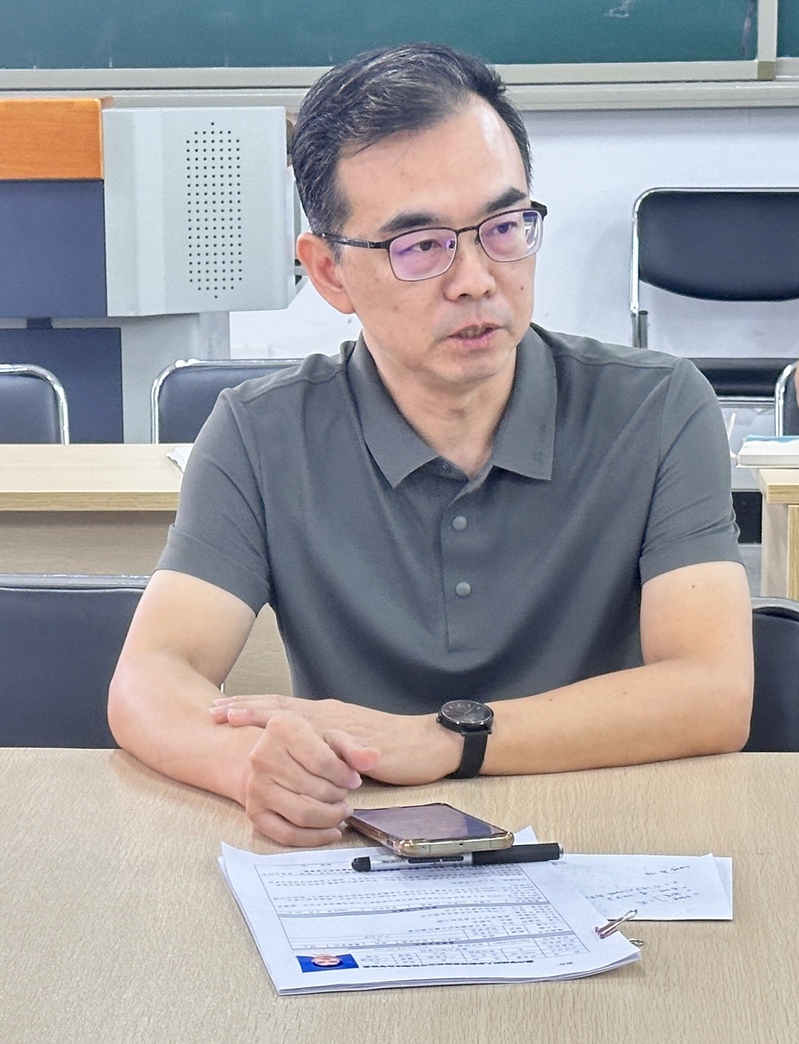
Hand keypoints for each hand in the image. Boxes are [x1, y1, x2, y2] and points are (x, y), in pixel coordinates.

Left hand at [211, 694, 461, 785]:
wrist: (427, 745)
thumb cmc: (393, 748)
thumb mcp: (352, 745)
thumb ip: (328, 747)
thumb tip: (302, 758)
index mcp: (326, 716)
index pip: (282, 710)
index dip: (251, 709)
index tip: (221, 709)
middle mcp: (328, 715)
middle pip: (279, 709)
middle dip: (244, 708)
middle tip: (213, 709)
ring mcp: (338, 725)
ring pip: (291, 717)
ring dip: (259, 715)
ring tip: (232, 715)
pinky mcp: (351, 740)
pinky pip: (316, 737)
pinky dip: (293, 736)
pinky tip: (277, 736)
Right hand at [243, 711, 379, 846]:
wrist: (269, 755)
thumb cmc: (304, 745)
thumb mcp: (330, 738)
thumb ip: (354, 749)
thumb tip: (373, 758)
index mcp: (282, 729)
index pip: (322, 762)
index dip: (345, 776)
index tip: (353, 779)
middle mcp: (262, 757)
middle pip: (315, 790)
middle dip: (338, 796)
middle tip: (344, 794)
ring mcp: (256, 786)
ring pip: (303, 814)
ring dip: (330, 817)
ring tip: (340, 810)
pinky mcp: (254, 812)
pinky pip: (287, 835)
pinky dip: (314, 838)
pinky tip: (331, 831)